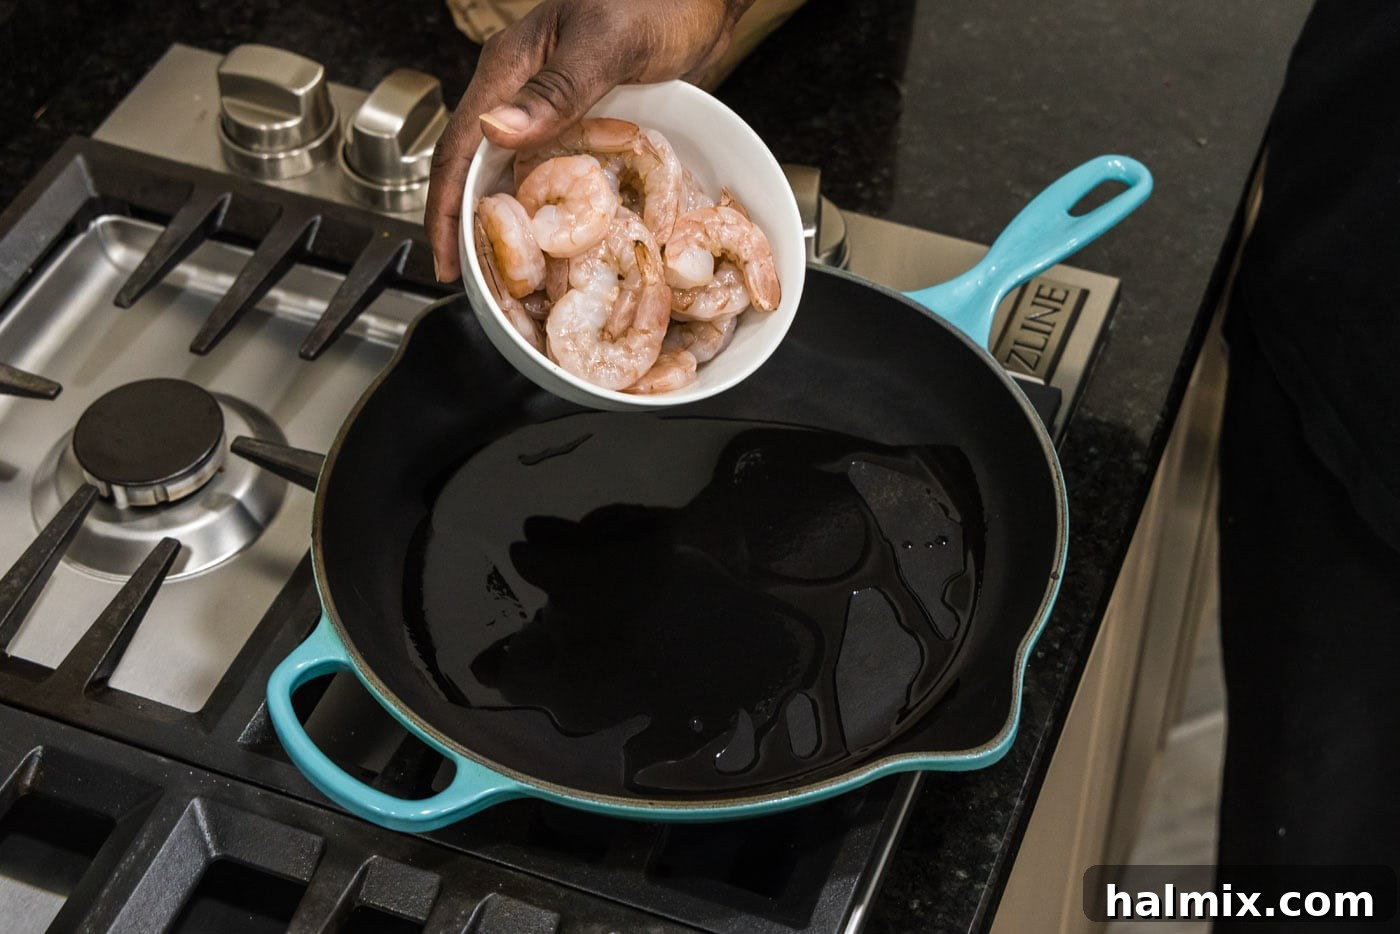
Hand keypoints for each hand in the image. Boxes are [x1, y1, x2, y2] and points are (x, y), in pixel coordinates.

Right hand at [426, 0, 753, 281]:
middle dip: (472, 230)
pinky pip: (556, 178)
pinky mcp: (586, 126)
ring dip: (512, 227)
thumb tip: (497, 132)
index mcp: (509, 69)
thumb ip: (555, 89)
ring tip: (514, 278)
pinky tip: (559, 244)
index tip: (446, 263)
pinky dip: (551, 213)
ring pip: (516, 179)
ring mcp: (554, 112)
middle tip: (478, 286)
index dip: (445, 210)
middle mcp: (522, 94)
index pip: (459, 149)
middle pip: (479, 172)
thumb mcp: (606, 42)